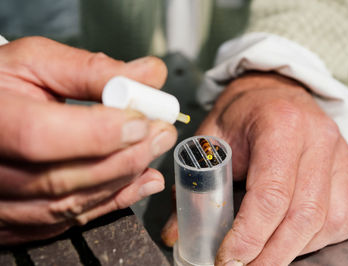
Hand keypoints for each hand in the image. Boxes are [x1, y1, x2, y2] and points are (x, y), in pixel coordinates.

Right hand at [0, 37, 176, 244]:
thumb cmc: (1, 86)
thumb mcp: (36, 63)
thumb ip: (92, 70)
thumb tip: (149, 75)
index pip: (40, 135)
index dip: (98, 133)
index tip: (142, 121)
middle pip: (61, 178)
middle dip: (124, 157)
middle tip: (161, 135)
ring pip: (70, 204)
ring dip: (124, 179)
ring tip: (154, 152)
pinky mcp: (16, 221)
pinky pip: (69, 221)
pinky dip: (112, 202)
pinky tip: (141, 182)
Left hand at [161, 72, 347, 264]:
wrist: (275, 93)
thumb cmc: (242, 114)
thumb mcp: (211, 138)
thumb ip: (193, 183)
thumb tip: (177, 232)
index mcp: (280, 125)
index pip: (271, 194)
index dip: (250, 235)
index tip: (229, 259)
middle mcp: (319, 139)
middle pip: (304, 215)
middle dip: (273, 254)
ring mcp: (341, 154)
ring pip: (330, 221)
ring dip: (297, 248)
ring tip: (268, 253)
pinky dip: (324, 237)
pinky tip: (299, 238)